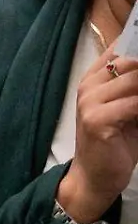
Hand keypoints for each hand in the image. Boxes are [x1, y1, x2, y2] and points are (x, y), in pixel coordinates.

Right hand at [61, 49, 137, 222]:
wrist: (95, 178)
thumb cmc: (117, 143)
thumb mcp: (131, 108)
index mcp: (95, 76)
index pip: (123, 46)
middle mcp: (89, 84)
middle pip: (132, 60)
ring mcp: (89, 100)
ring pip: (135, 80)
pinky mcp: (97, 119)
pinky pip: (134, 104)